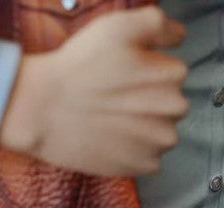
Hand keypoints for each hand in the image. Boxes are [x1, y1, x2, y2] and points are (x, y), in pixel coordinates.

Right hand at [0, 5, 187, 176]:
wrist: (45, 111)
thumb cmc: (81, 66)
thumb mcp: (119, 26)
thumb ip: (158, 24)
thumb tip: (179, 36)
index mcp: (173, 75)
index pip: (172, 71)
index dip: (146, 70)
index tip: (122, 73)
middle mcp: (174, 112)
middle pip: (169, 103)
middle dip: (149, 99)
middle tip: (114, 96)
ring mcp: (159, 143)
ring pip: (160, 131)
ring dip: (143, 126)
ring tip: (112, 118)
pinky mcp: (142, 167)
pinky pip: (147, 156)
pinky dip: (132, 149)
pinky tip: (111, 138)